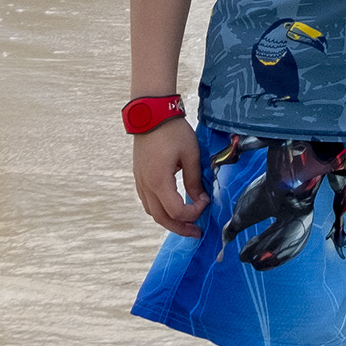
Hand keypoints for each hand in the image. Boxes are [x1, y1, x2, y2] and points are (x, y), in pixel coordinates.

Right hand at [133, 118, 207, 236]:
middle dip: (180, 228)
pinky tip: (171, 207)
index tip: (206, 202)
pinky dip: (159, 209)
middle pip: (161, 218)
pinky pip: (147, 201)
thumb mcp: (190, 154)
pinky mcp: (139, 176)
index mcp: (159, 182)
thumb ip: (194, 180)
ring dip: (168, 220)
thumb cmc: (172, 131)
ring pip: (152, 211)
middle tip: (196, 232)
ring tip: (185, 223)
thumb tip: (200, 199)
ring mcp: (140, 181)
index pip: (176, 211)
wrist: (151, 113)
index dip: (194, 213)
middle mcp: (146, 185)